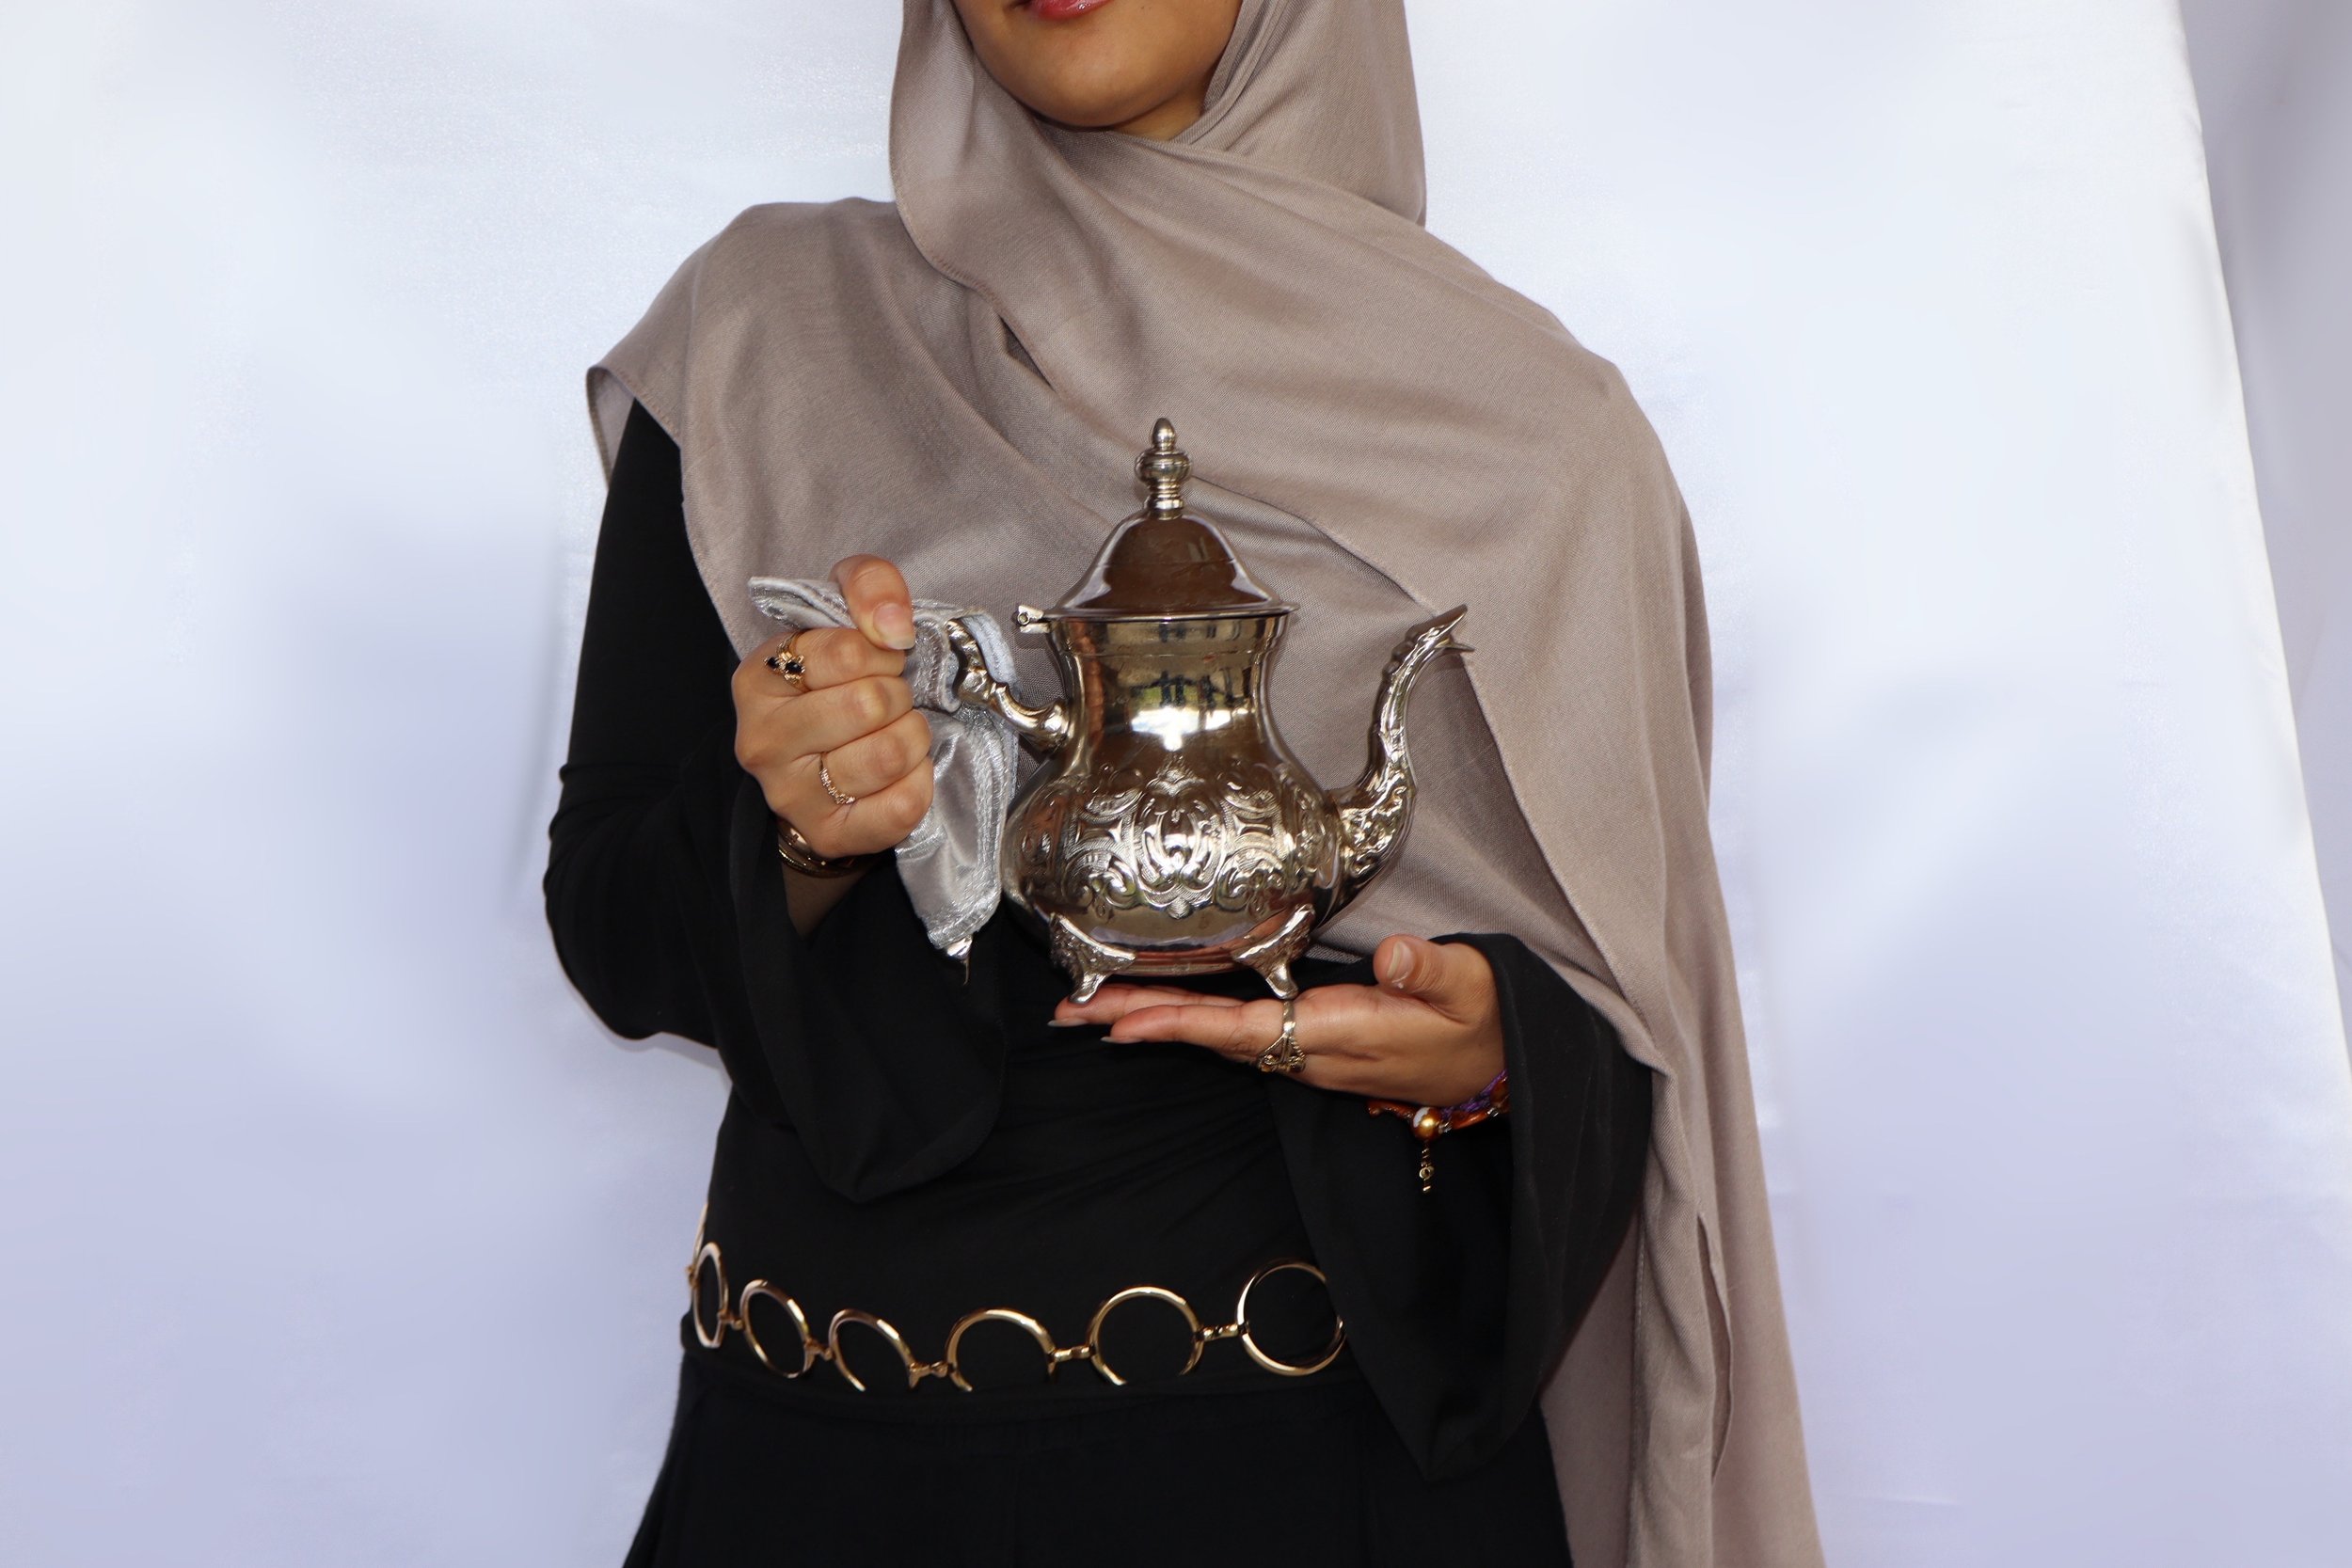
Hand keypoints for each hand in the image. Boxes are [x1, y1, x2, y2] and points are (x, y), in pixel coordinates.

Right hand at [732, 554, 933, 859]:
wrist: (820, 763)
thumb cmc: (834, 683)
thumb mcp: (843, 612)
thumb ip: (869, 586)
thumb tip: (893, 626)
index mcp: (759, 680)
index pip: (850, 653)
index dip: (882, 653)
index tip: (874, 663)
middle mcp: (762, 741)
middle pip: (871, 704)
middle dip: (897, 695)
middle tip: (886, 702)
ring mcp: (790, 795)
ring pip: (888, 755)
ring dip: (911, 737)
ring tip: (894, 733)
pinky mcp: (828, 833)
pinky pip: (900, 806)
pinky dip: (918, 783)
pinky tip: (903, 772)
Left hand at [1052, 936, 1505, 1105]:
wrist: (1501, 1065)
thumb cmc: (1482, 1019)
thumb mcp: (1471, 986)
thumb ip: (1431, 969)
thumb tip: (1393, 954)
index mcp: (1341, 1032)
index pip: (1246, 1027)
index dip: (1183, 1023)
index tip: (1126, 1021)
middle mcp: (1312, 1050)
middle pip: (1211, 1037)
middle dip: (1141, 1023)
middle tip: (1069, 1011)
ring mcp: (1308, 1051)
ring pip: (1217, 1038)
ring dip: (1154, 1022)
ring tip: (1090, 1007)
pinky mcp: (1310, 1042)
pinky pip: (1235, 1033)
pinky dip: (1188, 1021)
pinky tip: (1156, 1009)